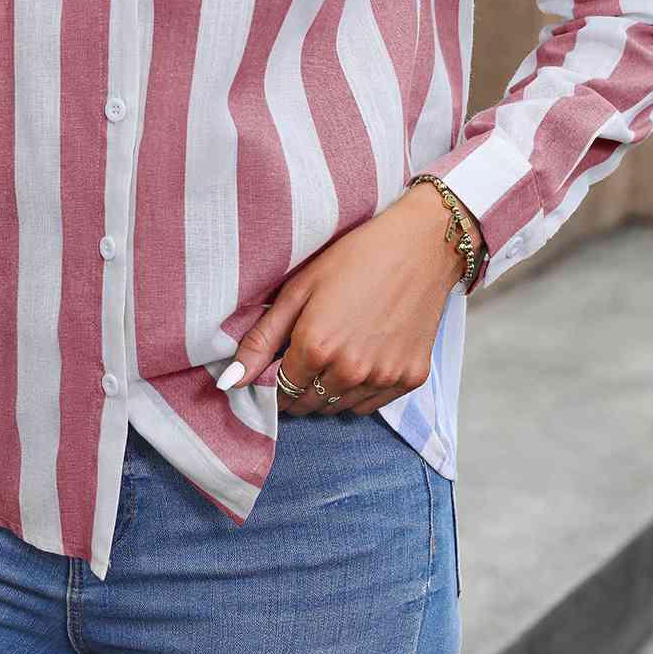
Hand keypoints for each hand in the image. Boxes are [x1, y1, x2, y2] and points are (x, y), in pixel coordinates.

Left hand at [221, 183, 479, 415]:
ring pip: (337, 408)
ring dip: (325, 392)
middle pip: (307, 404)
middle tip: (302, 359)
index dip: (272, 381)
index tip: (276, 365)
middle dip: (296, 388)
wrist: (422, 246)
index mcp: (316, 347)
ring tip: (330, 356)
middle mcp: (349, 370)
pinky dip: (358, 392)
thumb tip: (230, 381)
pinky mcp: (411, 378)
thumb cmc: (355, 256)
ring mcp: (383, 377)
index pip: (278, 391)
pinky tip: (359, 360)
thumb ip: (263, 338)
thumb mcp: (300, 288)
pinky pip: (370, 405)